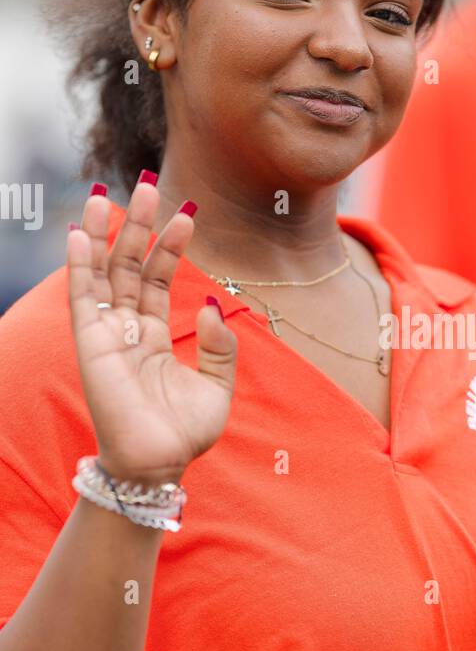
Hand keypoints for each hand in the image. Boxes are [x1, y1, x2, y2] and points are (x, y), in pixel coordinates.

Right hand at [67, 181, 236, 485]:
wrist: (160, 465)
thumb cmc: (183, 434)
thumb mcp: (218, 386)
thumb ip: (219, 346)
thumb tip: (213, 305)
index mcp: (157, 336)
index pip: (162, 279)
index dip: (172, 246)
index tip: (188, 212)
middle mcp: (129, 330)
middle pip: (132, 266)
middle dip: (140, 226)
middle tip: (149, 185)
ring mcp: (108, 335)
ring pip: (105, 273)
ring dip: (107, 234)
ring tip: (110, 193)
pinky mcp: (91, 345)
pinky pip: (83, 299)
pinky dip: (80, 265)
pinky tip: (81, 234)